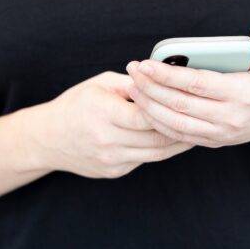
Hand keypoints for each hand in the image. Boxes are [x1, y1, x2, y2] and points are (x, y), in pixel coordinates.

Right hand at [25, 71, 192, 178]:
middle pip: (156, 137)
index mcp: (103, 112)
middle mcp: (107, 139)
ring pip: (156, 153)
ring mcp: (111, 159)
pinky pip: (145, 160)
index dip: (168, 108)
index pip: (146, 114)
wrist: (48, 139)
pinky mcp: (114, 171)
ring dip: (178, 142)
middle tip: (201, 119)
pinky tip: (173, 140)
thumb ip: (132, 82)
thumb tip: (162, 78)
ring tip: (195, 130)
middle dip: (181, 129)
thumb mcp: (100, 84)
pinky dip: (160, 150)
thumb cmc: (76, 104)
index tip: (187, 101)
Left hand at [125, 27, 249, 147]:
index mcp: (242, 93)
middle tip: (132, 71)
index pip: (197, 84)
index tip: (146, 63)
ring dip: (149, 106)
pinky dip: (158, 122)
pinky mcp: (213, 142)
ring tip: (132, 87)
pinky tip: (144, 106)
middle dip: (151, 88)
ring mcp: (220, 133)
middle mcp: (230, 117)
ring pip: (175, 123)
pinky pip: (179, 135)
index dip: (168, 75)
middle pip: (181, 104)